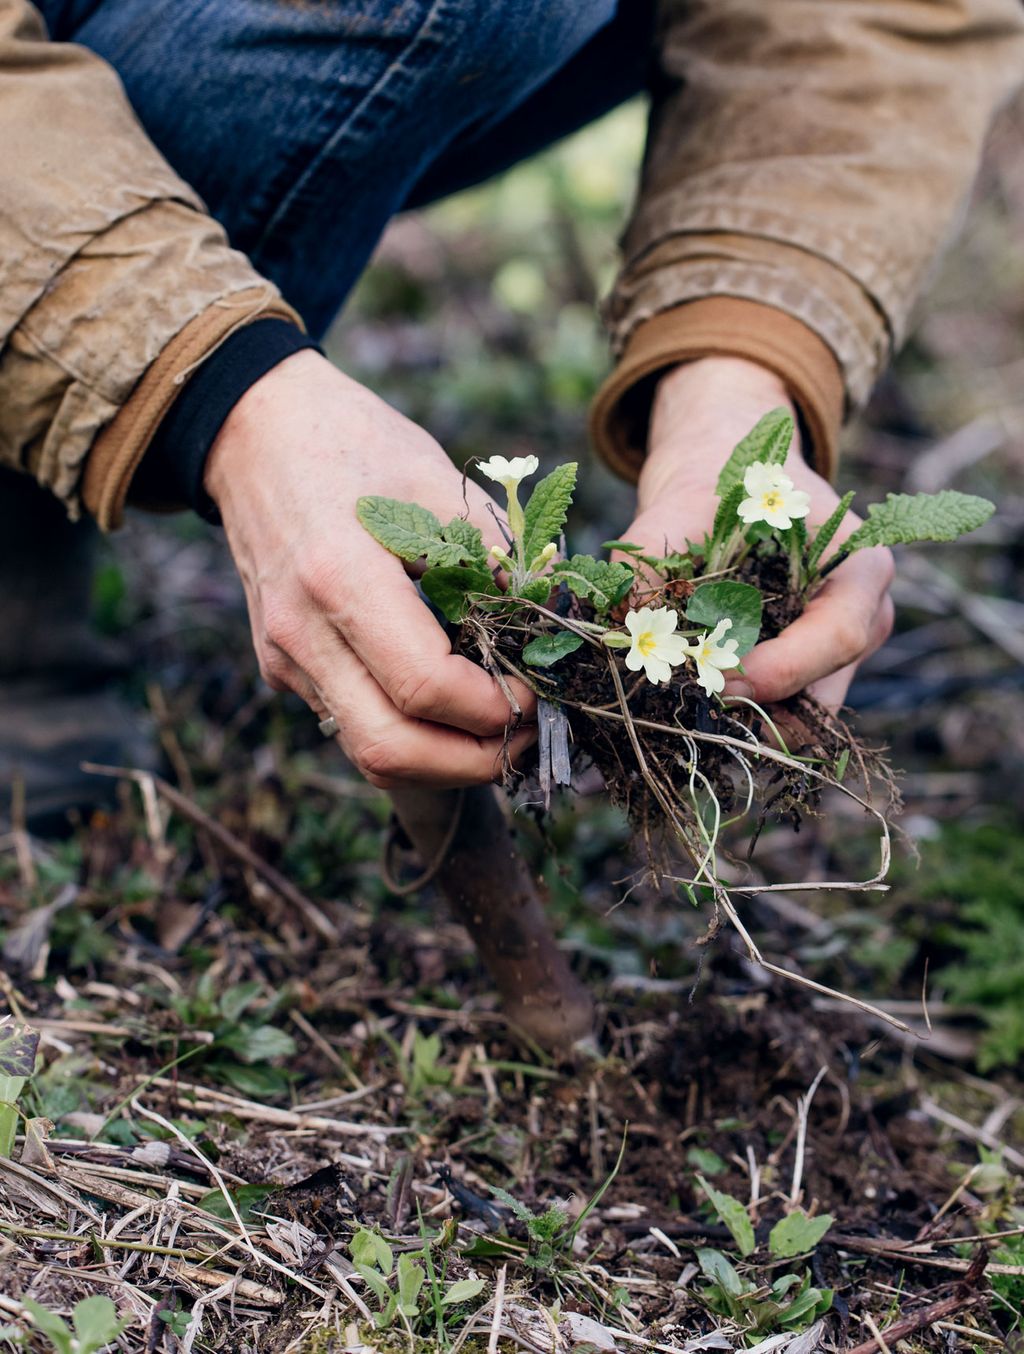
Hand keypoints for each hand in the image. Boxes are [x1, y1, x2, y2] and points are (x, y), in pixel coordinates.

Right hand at [204, 351, 535, 787]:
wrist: (253, 433)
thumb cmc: (352, 442)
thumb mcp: (435, 478)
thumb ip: (498, 551)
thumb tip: (554, 616)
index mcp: (340, 576)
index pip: (424, 687)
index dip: (492, 708)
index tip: (536, 690)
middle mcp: (301, 631)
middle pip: (390, 749)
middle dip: (472, 763)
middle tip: (524, 737)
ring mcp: (285, 656)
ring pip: (367, 753)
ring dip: (442, 762)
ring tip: (498, 731)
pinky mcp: (283, 665)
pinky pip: (352, 723)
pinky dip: (411, 734)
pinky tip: (453, 704)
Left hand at [623, 357, 893, 709]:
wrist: (724, 474)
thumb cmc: (719, 480)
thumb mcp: (681, 504)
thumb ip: (647, 558)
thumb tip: (613, 622)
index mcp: (859, 569)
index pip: (839, 636)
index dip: (783, 669)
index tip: (721, 682)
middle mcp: (860, 619)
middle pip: (823, 693)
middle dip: (758, 710)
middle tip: (689, 709)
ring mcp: (834, 655)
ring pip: (799, 717)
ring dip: (744, 722)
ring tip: (681, 709)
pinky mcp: (803, 676)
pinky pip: (777, 714)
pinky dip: (735, 717)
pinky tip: (687, 705)